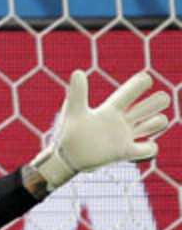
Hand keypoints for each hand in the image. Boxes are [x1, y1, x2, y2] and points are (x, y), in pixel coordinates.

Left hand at [31, 70, 170, 191]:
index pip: (129, 93)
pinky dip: (151, 148)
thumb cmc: (69, 133)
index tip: (147, 79)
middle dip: (157, 101)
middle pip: (146, 106)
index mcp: (110, 109)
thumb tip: (78, 72)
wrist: (67, 157)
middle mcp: (120, 121)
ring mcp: (124, 136)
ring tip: (153, 121)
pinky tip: (146, 146)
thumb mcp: (74, 112)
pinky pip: (147, 149)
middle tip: (162, 99)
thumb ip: (77, 94)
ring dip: (158, 122)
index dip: (139, 84)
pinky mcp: (125, 152)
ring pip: (152, 125)